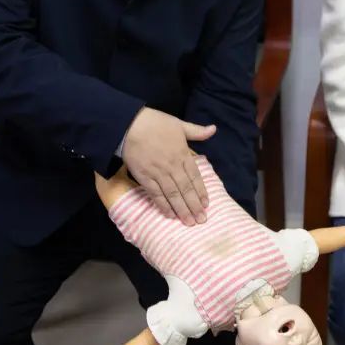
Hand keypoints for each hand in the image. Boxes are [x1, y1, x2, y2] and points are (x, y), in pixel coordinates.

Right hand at [121, 107, 215, 225]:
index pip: (195, 177)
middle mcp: (173, 166)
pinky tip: (170, 215)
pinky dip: (164, 205)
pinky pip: (156, 195)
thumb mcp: (179, 124)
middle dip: (194, 206)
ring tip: (189, 222)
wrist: (130, 125)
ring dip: (182, 210)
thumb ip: (196, 131)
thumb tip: (213, 129)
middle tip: (201, 220)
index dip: (201, 192)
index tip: (206, 204)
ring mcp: (158, 173)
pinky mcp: (144, 178)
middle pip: (186, 189)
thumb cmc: (155, 122)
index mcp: (183, 154)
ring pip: (173, 195)